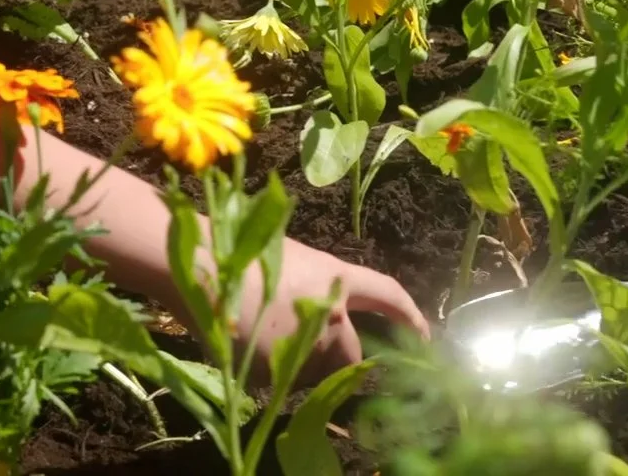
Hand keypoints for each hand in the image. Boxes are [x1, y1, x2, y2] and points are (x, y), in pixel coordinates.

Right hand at [237, 237, 430, 383]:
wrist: (202, 265)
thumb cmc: (241, 247)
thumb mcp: (290, 260)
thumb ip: (316, 290)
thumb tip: (323, 316)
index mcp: (336, 279)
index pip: (387, 295)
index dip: (408, 315)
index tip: (425, 336)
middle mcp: (331, 316)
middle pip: (350, 354)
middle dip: (336, 355)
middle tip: (304, 340)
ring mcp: (305, 347)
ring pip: (312, 371)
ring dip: (299, 363)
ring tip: (263, 332)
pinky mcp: (275, 372)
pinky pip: (279, 380)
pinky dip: (268, 370)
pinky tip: (246, 342)